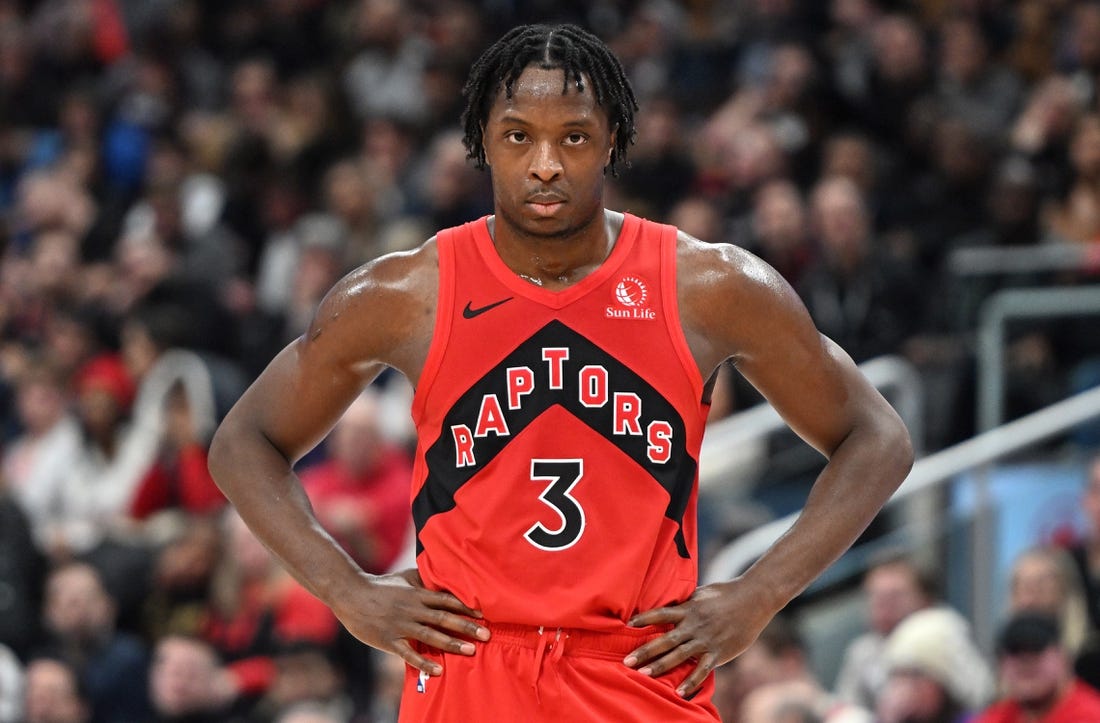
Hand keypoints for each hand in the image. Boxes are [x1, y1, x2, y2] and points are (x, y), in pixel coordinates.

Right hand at [333, 568, 489, 676]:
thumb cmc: (380, 586)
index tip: (484, 614)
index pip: (447, 600)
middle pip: (444, 618)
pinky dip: (424, 662)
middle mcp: (413, 609)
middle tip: (487, 635)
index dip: (466, 607)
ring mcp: (401, 625)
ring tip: (471, 651)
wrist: (351, 594)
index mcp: (417, 594)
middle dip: (466, 627)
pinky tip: (439, 670)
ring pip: (430, 636)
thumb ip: (424, 578)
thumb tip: (442, 572)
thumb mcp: (404, 577)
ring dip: (452, 644)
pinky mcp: (389, 640)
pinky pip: (409, 653)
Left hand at [623, 580, 774, 697]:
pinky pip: (702, 669)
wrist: (754, 598)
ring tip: (644, 675)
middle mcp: (694, 625)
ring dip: (661, 666)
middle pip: (665, 640)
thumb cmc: (726, 593)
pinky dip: (691, 681)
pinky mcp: (719, 652)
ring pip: (679, 656)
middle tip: (627, 661)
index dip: (643, 619)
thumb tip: (668, 604)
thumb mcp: (701, 594)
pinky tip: (680, 693)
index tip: (627, 625)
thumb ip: (685, 603)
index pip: (660, 614)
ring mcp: (706, 639)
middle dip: (645, 651)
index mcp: (688, 609)